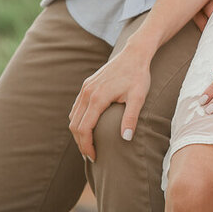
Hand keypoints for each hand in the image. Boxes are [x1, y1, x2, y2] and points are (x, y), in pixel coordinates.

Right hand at [69, 47, 151, 161]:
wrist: (135, 54)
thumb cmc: (138, 76)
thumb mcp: (139, 97)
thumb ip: (131, 118)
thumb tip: (126, 139)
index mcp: (98, 98)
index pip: (84, 129)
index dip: (87, 146)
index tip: (94, 157)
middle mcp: (87, 93)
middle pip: (75, 125)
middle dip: (81, 143)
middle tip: (91, 155)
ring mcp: (86, 88)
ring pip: (73, 116)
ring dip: (78, 132)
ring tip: (89, 144)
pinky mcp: (87, 85)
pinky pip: (77, 107)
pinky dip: (78, 120)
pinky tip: (88, 127)